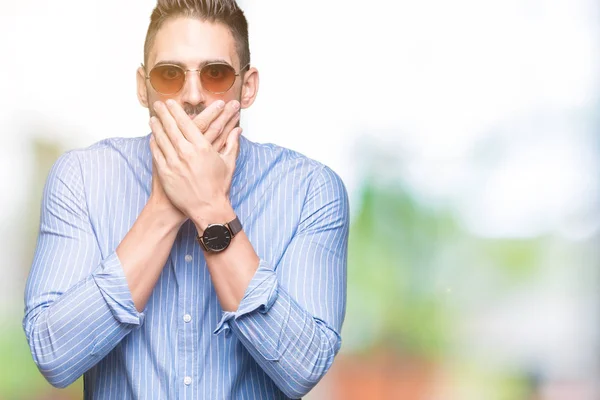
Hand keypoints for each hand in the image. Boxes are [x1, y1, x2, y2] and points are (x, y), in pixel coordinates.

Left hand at [149, 99, 241, 227]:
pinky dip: (154, 144)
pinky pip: (156, 154)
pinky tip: (153, 138)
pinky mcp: (165, 173)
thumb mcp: (228, 163)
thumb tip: (238, 130)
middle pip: (171, 127)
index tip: (171, 103)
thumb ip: (232, 143)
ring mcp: (174, 163)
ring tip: (153, 119)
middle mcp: (186, 153)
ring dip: (156, 127)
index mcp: (202, 148)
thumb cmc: (218, 187)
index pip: (185, 123)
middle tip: (158, 105)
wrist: (207, 208)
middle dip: (163, 114)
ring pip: (161, 139)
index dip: (176, 111)